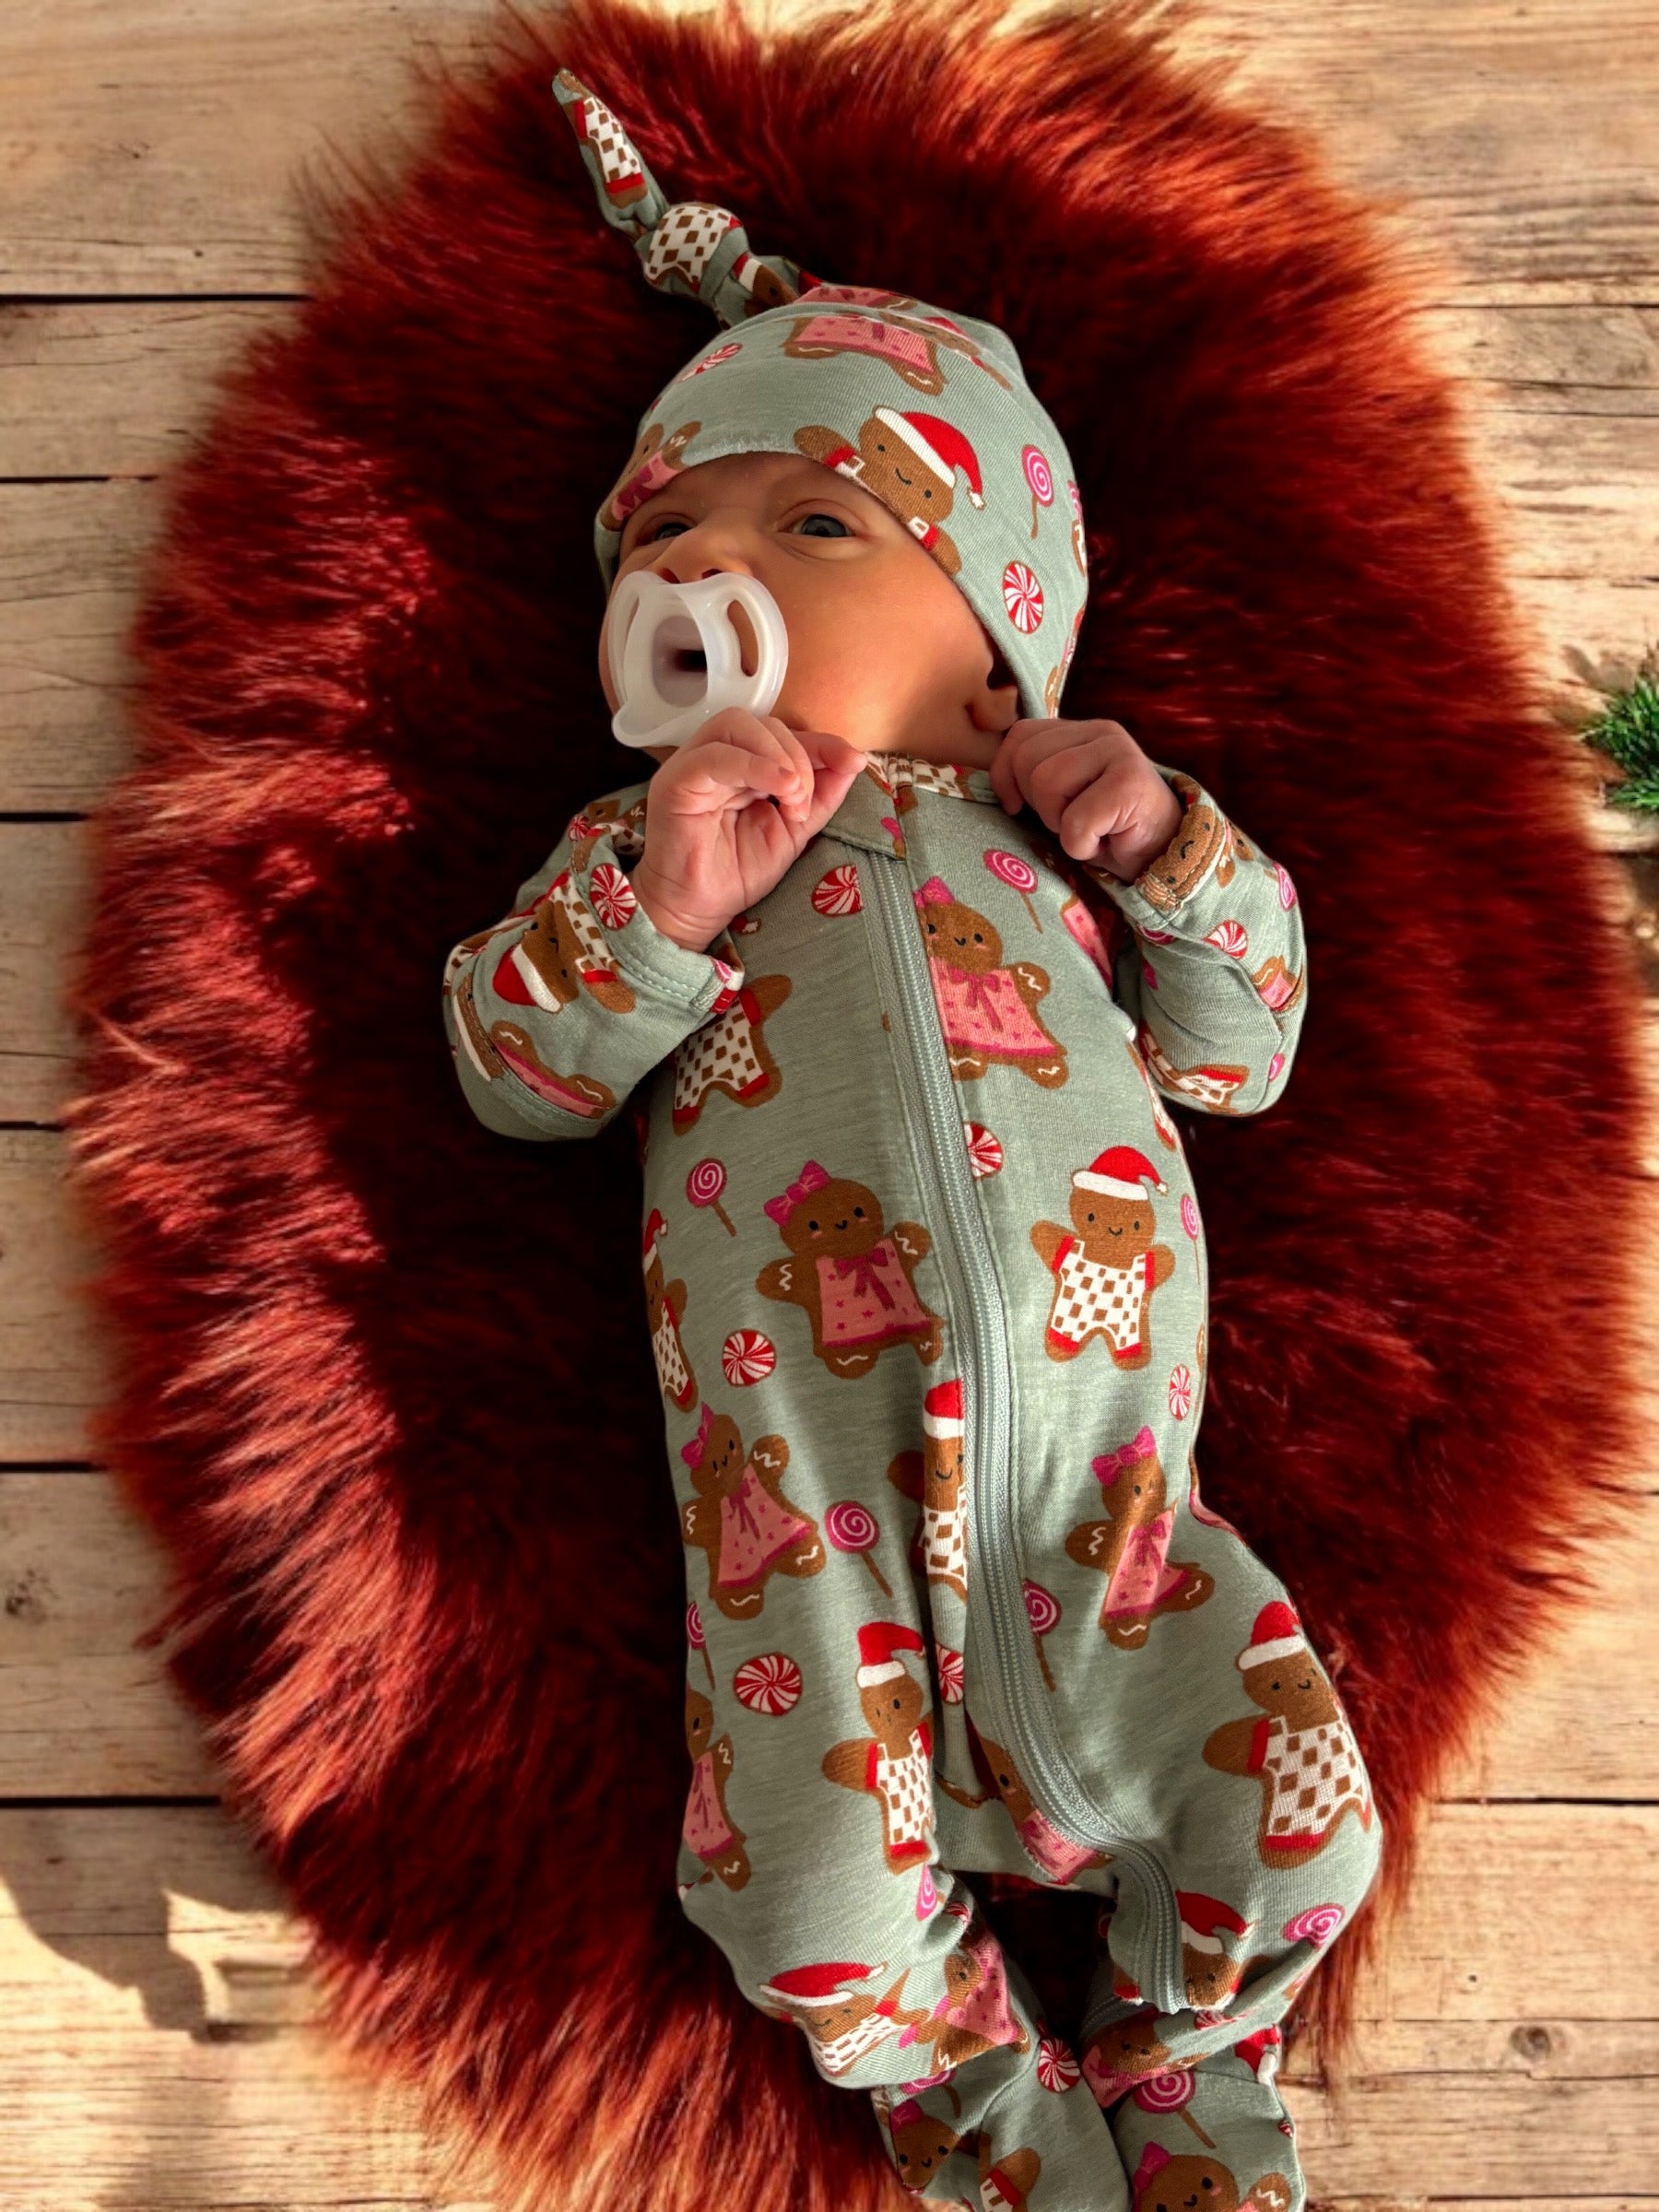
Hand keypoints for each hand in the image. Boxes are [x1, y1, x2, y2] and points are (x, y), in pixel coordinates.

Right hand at [630, 709, 866, 951]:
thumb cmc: (736, 873)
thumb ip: (821, 795)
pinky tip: (780, 788)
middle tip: (803, 803)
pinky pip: (716, 755)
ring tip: (792, 798)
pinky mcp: (675, 780)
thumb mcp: (793, 831)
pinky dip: (754, 765)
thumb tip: (854, 759)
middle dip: (798, 756)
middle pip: (762, 723)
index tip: (852, 760)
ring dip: (778, 756)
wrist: (696, 911)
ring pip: (738, 725)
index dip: (821, 742)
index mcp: (741, 764)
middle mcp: (714, 756)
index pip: (782, 734)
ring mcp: (692, 764)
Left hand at [988, 718, 1182, 881]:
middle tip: (1069, 821)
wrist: (1162, 857)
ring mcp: (1120, 753)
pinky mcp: (1130, 783)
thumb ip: (1033, 773)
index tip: (1017, 807)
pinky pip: (1075, 821)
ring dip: (1061, 824)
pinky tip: (1105, 842)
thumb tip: (992, 779)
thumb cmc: (1106, 830)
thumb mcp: (1062, 796)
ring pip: (1047, 785)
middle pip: (1028, 761)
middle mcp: (1101, 731)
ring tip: (1088, 830)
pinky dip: (1082, 845)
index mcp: (1080, 730)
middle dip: (1038, 804)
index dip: (1005, 775)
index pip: (1019, 736)